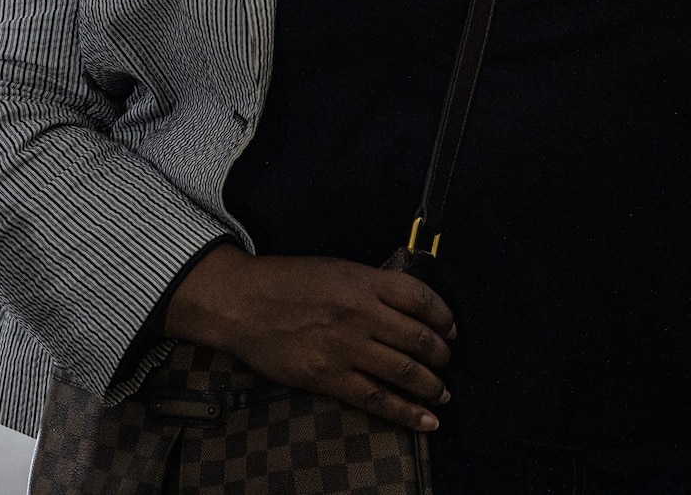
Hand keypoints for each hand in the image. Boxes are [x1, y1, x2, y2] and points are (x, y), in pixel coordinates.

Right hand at [164, 245, 454, 431]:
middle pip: (419, 339)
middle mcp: (361, 314)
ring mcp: (346, 348)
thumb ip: (369, 286)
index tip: (450, 329)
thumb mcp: (333, 269)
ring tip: (442, 395)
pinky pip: (378, 400)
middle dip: (441, 356)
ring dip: (431, 387)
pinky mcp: (329, 378)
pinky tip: (426, 421)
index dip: (443, 316)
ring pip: (405, 372)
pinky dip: (407, 413)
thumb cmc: (284, 281)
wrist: (240, 303)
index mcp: (362, 282)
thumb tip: (405, 306)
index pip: (420, 298)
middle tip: (445, 364)